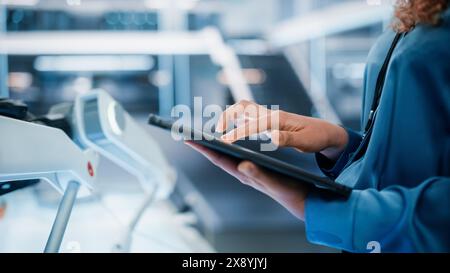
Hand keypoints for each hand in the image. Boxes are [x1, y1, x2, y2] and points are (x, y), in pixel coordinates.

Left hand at [185, 141, 307, 220]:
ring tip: (203, 137)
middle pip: (218, 157)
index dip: (203, 149)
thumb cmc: (288, 191)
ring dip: (214, 147)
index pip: (219, 159)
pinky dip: (229, 148)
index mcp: (244, 174)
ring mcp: (248, 171)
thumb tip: (242, 165)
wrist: (300, 199)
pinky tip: (227, 144)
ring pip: (226, 157)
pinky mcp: (255, 169)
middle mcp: (243, 172)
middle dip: (204, 146)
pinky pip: (237, 157)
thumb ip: (258, 174)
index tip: (189, 139)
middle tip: (189, 134)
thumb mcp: (274, 182)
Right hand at [216, 100, 347, 158]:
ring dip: (230, 116)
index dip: (237, 133)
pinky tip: (233, 130)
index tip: (224, 141)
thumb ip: (287, 140)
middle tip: (217, 132)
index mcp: (278, 120)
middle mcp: (271, 114)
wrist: (326, 131)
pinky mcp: (269, 120)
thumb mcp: (305, 142)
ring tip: (220, 132)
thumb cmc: (316, 137)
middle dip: (227, 116)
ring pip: (244, 109)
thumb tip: (271, 137)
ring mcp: (269, 116)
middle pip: (242, 106)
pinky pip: (249, 116)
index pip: (253, 125)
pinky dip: (237, 120)